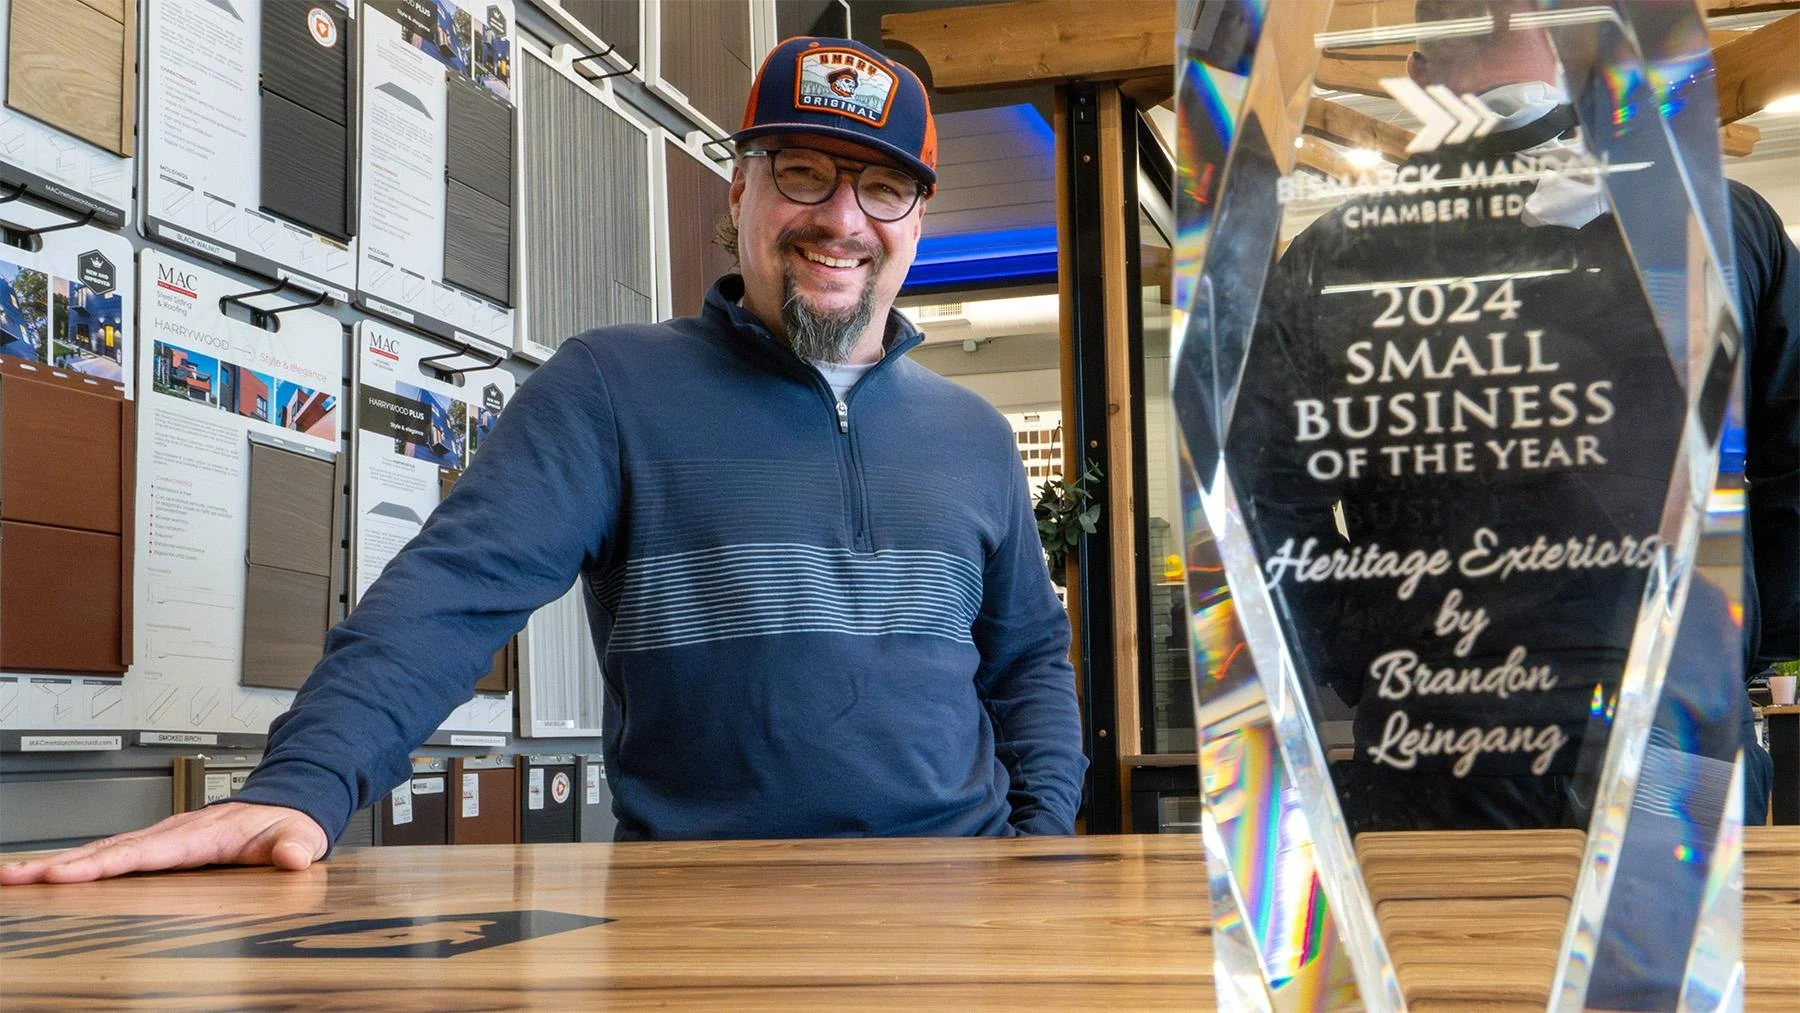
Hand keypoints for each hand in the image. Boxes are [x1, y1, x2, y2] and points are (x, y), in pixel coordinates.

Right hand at [0, 802, 327, 884]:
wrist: (289, 801)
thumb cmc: (290, 822)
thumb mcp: (301, 835)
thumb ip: (296, 846)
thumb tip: (295, 857)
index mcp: (201, 835)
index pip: (145, 853)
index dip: (105, 864)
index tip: (66, 875)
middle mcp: (175, 832)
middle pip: (110, 850)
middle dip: (61, 865)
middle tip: (16, 876)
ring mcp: (164, 836)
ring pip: (104, 850)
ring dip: (60, 864)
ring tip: (16, 875)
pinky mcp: (160, 843)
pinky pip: (114, 853)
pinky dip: (80, 864)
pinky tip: (53, 874)